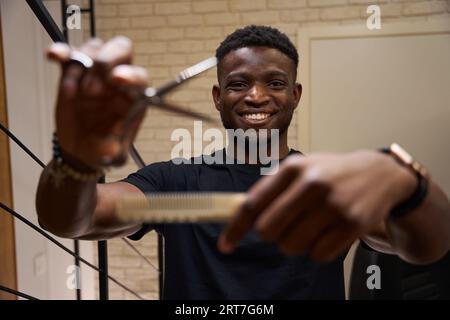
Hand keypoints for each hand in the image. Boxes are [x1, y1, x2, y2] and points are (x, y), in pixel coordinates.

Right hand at [47, 37, 148, 168]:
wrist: (80, 148)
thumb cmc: (103, 149)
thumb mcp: (113, 156)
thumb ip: (114, 153)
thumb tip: (111, 151)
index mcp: (134, 96)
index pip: (139, 77)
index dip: (131, 75)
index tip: (117, 79)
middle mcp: (118, 80)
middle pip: (122, 49)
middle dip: (108, 59)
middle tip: (92, 88)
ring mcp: (95, 73)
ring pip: (94, 48)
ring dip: (82, 63)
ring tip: (72, 92)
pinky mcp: (73, 72)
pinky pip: (69, 54)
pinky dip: (61, 52)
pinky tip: (53, 56)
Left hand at [218, 150, 416, 261]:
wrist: (379, 174)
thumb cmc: (330, 173)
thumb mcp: (301, 168)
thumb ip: (271, 188)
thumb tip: (239, 213)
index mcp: (293, 168)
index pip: (253, 204)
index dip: (235, 228)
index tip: (225, 245)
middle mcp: (312, 184)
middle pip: (269, 230)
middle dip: (271, 235)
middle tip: (284, 226)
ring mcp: (334, 205)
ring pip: (292, 246)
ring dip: (295, 243)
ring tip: (309, 226)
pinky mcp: (352, 225)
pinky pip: (318, 255)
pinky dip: (317, 250)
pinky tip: (328, 232)